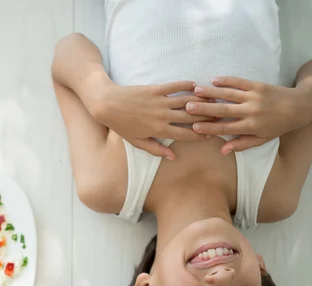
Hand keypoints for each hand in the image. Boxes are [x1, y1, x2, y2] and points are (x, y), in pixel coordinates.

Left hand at [89, 81, 211, 159]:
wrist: (108, 105)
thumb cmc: (122, 126)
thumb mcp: (137, 142)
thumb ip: (156, 149)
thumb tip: (173, 157)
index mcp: (159, 130)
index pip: (186, 134)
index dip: (201, 135)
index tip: (212, 135)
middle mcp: (162, 116)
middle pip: (191, 118)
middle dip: (208, 118)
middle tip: (221, 117)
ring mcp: (160, 102)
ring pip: (186, 102)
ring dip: (201, 101)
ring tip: (214, 101)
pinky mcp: (156, 89)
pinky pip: (175, 86)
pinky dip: (186, 85)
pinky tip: (196, 86)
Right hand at [186, 77, 311, 153]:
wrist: (299, 107)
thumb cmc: (278, 126)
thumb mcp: (261, 139)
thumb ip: (241, 144)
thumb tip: (222, 150)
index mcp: (251, 126)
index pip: (226, 128)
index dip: (209, 128)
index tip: (193, 127)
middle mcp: (251, 111)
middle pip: (223, 110)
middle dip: (204, 108)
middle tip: (187, 107)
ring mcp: (254, 97)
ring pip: (229, 94)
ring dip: (211, 92)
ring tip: (196, 91)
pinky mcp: (258, 85)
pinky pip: (239, 82)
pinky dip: (227, 80)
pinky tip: (214, 80)